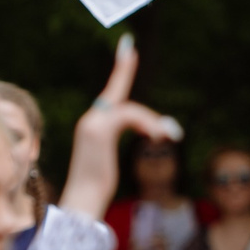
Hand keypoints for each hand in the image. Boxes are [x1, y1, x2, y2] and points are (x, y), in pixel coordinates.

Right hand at [57, 38, 183, 218]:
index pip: (108, 95)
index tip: (127, 51)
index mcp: (92, 126)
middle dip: (124, 69)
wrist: (82, 202)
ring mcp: (93, 124)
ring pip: (129, 109)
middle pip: (115, 93)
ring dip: (151, 122)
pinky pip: (129, 116)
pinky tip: (158, 137)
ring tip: (167, 135)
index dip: (119, 74)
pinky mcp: (100, 132)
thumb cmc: (94, 190)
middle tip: (130, 47)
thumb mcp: (107, 164)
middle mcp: (90, 120)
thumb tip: (128, 141)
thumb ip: (113, 145)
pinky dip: (147, 124)